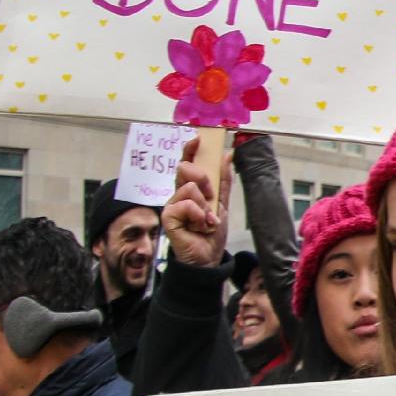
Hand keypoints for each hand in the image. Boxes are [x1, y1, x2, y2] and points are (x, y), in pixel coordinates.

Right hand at [161, 134, 232, 267]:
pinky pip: (185, 204)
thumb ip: (224, 181)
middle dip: (203, 180)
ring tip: (205, 220)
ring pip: (190, 188)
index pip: (187, 163)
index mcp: (191, 188)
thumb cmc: (211, 232)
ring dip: (204, 207)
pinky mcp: (167, 216)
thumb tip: (227, 154)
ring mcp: (172, 204)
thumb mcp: (222, 204)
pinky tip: (198, 227)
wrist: (208, 257)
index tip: (198, 139)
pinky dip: (197, 215)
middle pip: (186, 169)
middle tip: (210, 197)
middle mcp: (179, 193)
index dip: (190, 150)